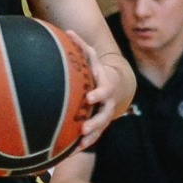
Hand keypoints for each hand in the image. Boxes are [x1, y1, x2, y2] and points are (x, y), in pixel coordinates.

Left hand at [65, 29, 121, 149]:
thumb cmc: (96, 68)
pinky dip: (85, 144)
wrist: (114, 83)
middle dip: (95, 122)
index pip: (105, 90)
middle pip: (105, 114)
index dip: (98, 94)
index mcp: (106, 85)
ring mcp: (105, 114)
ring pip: (101, 128)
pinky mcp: (99, 124)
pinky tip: (73, 151)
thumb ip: (81, 45)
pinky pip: (94, 136)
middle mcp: (108, 102)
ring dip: (91, 137)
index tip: (89, 97)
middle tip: (83, 127)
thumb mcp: (91, 56)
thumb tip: (68, 31)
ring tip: (79, 144)